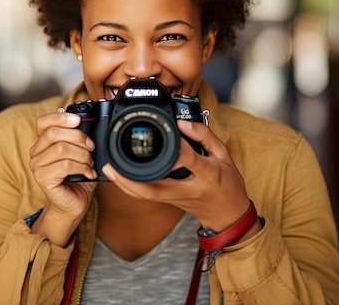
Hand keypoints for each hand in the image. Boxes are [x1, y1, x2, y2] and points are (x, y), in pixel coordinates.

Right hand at [28, 111, 97, 244]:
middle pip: (54, 133)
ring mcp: (37, 166)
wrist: (74, 204)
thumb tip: (89, 125)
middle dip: (78, 137)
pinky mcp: (42, 178)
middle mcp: (36, 152)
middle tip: (91, 146)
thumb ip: (80, 139)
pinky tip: (88, 173)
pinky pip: (64, 165)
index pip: (43, 122)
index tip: (78, 120)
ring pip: (61, 148)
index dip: (60, 118)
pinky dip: (81, 167)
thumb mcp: (81, 154)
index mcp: (43, 143)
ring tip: (90, 163)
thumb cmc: (78, 178)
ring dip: (82, 154)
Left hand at [102, 119, 251, 232]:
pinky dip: (132, 188)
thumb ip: (204, 136)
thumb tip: (182, 123)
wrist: (229, 215)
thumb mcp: (224, 155)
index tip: (169, 126)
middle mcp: (189, 189)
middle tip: (112, 164)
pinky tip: (120, 178)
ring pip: (147, 195)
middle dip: (131, 177)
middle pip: (156, 187)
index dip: (176, 143)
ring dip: (125, 184)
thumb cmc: (228, 184)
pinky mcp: (171, 203)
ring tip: (109, 170)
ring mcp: (178, 199)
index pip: (187, 159)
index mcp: (207, 175)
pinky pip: (148, 197)